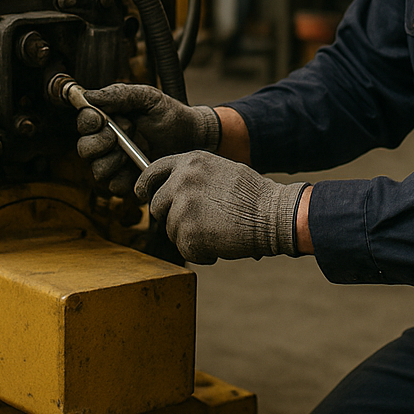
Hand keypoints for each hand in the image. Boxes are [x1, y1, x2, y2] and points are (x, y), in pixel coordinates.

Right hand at [75, 84, 220, 193]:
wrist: (194, 138)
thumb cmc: (170, 115)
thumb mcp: (148, 97)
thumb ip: (119, 94)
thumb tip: (88, 96)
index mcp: (108, 119)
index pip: (84, 123)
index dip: (88, 122)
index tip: (102, 119)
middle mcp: (107, 143)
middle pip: (84, 149)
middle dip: (100, 142)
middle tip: (125, 132)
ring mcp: (117, 165)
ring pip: (97, 170)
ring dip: (114, 161)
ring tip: (136, 150)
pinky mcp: (128, 182)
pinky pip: (114, 186)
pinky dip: (125, 178)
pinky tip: (140, 167)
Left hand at [134, 151, 304, 264]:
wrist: (271, 214)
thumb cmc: (252, 195)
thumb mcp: (220, 170)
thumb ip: (193, 177)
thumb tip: (172, 191)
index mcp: (190, 161)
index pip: (153, 171)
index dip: (145, 185)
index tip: (141, 194)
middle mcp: (181, 180)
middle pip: (158, 206)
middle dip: (173, 218)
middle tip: (200, 222)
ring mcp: (182, 207)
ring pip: (171, 231)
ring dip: (190, 237)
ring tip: (218, 230)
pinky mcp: (187, 233)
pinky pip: (185, 249)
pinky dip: (201, 253)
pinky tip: (221, 243)